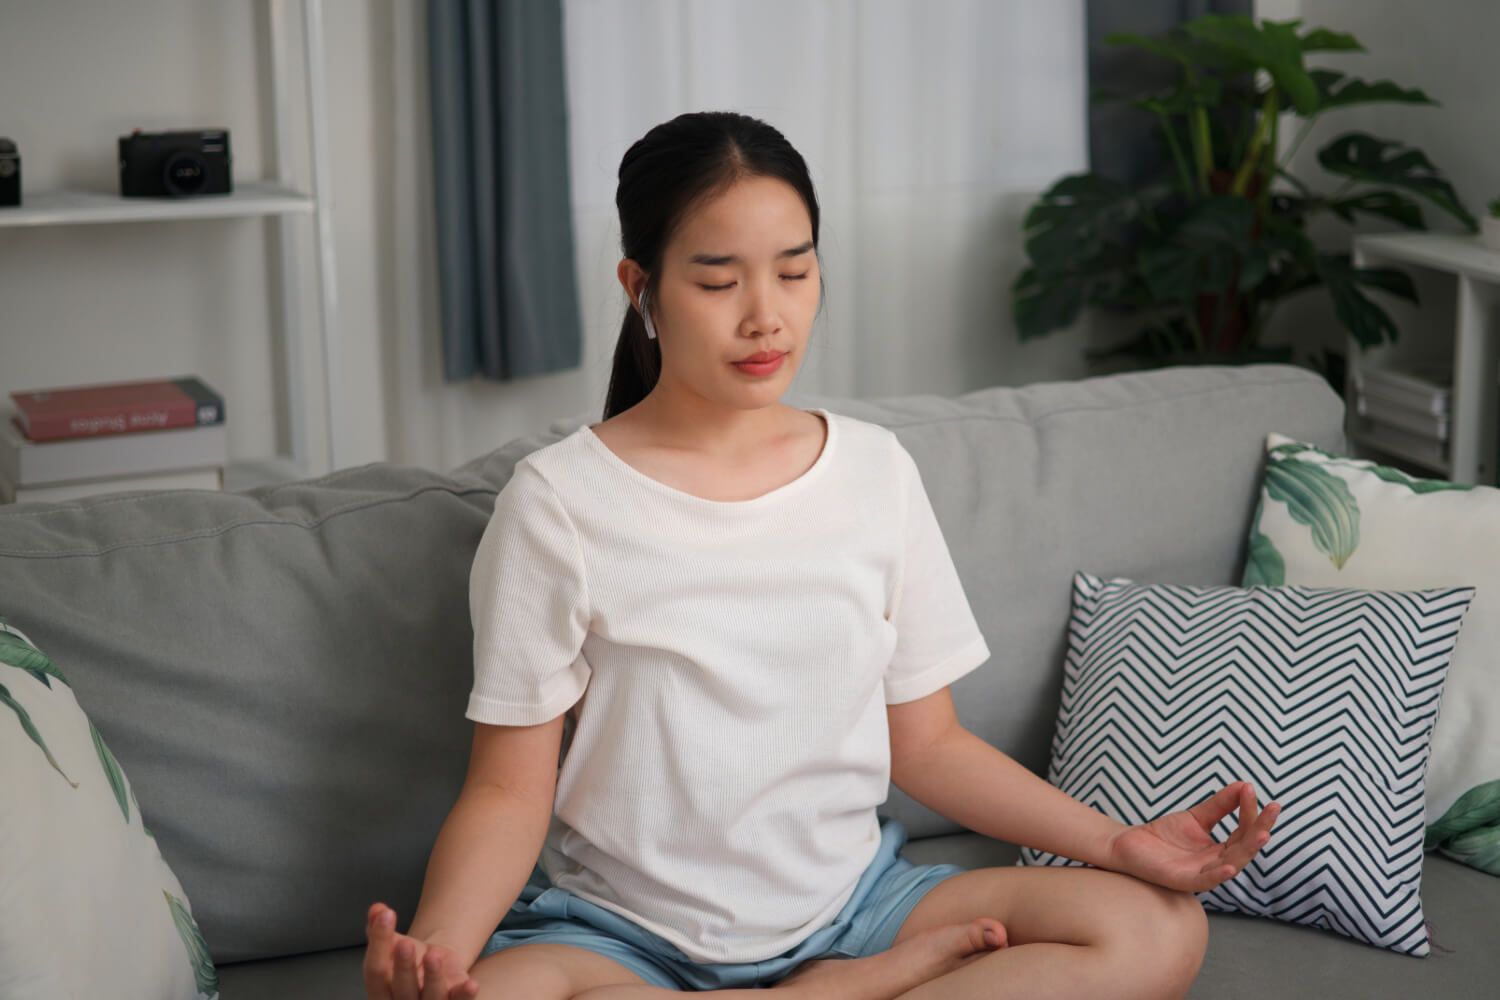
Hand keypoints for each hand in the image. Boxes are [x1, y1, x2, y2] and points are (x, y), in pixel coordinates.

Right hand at [363, 902, 479, 999]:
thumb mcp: (392, 944)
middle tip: (405, 944)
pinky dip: (465, 995)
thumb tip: (377, 909)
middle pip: (401, 987)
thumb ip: (379, 929)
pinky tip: (471, 984)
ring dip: (432, 977)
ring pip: (430, 996)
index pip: (374, 971)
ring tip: (432, 955)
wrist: (434, 970)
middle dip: (403, 966)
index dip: (378, 943)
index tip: (387, 914)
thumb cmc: (407, 958)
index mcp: (379, 990)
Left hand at [1104, 782, 1280, 892]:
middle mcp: (1215, 865)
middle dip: (1261, 829)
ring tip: (1264, 833)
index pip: (1244, 832)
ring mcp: (1201, 874)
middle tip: (1275, 809)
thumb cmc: (1163, 835)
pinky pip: (1205, 881)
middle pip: (1245, 848)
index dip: (1252, 813)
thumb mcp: (1196, 817)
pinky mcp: (1182, 881)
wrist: (1128, 844)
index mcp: (1220, 851)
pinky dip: (1219, 875)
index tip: (1252, 789)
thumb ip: (1220, 805)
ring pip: (1232, 864)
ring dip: (1248, 850)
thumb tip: (1245, 785)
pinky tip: (1230, 865)